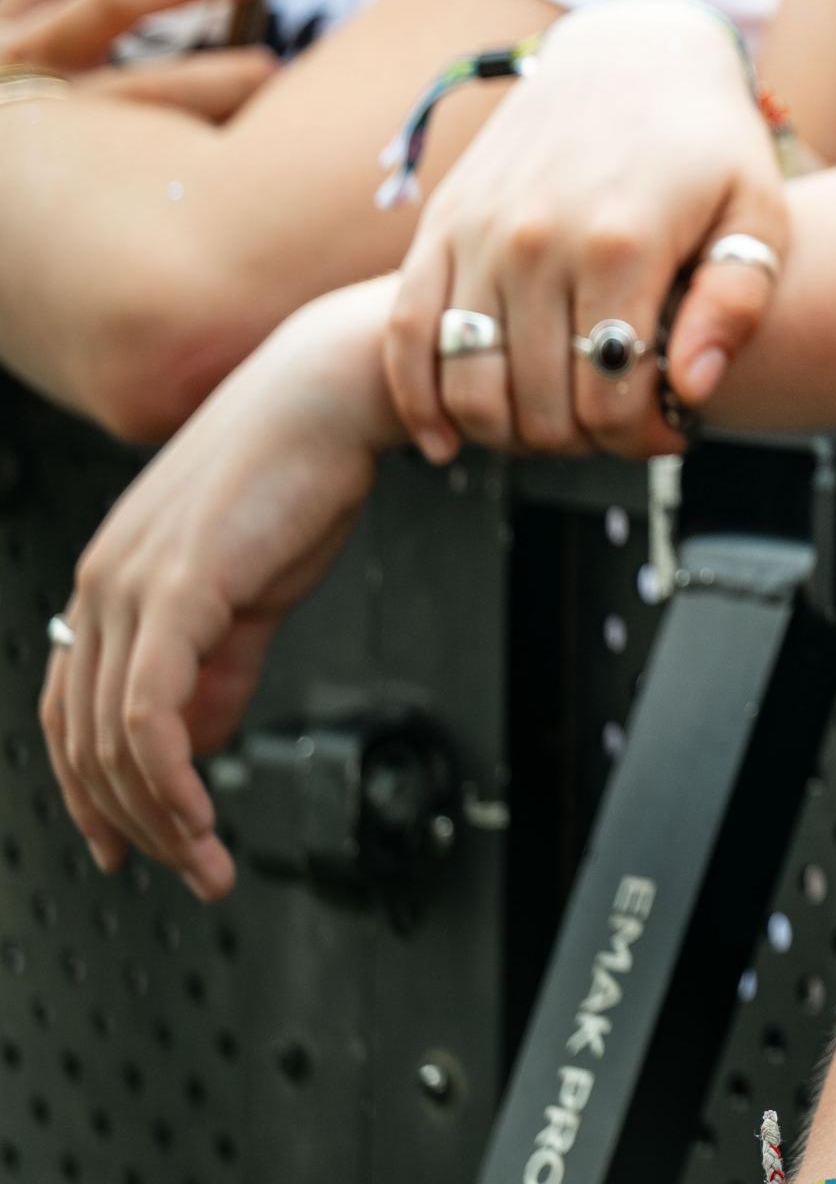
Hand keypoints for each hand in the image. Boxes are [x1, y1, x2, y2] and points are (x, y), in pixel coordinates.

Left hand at [42, 281, 394, 897]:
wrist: (337, 390)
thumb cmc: (305, 470)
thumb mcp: (253, 585)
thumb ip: (221, 661)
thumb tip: (204, 732)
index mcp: (112, 581)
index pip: (72, 712)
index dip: (92, 790)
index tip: (130, 844)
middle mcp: (101, 586)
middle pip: (82, 740)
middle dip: (133, 823)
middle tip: (190, 869)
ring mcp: (128, 587)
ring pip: (111, 741)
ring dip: (160, 817)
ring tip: (208, 858)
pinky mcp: (174, 589)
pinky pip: (147, 713)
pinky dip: (169, 780)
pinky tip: (201, 814)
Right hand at [382, 0, 784, 461]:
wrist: (628, 56)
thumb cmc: (708, 142)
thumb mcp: (757, 211)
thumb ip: (735, 301)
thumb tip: (693, 386)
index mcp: (622, 243)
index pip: (611, 395)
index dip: (642, 437)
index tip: (674, 432)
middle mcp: (537, 241)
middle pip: (539, 402)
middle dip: (583, 440)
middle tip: (617, 430)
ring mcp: (477, 233)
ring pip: (468, 382)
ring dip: (508, 432)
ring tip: (556, 430)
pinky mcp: (438, 226)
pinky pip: (406, 333)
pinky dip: (418, 400)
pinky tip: (449, 440)